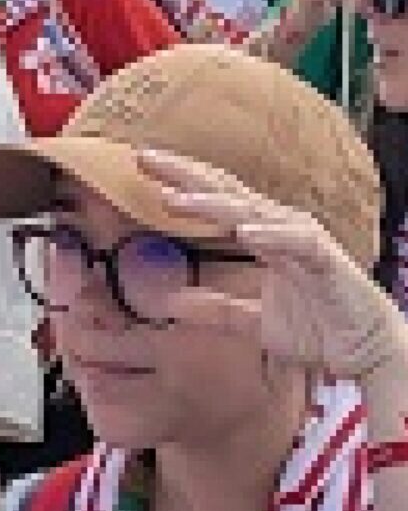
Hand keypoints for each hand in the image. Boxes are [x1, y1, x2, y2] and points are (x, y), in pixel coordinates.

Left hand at [139, 149, 406, 381]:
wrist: (369, 353)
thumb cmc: (317, 328)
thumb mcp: (252, 322)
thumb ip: (215, 309)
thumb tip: (172, 301)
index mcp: (260, 233)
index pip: (212, 197)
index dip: (178, 180)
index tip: (141, 165)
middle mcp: (277, 226)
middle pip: (223, 191)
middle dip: (183, 173)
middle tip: (143, 157)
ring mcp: (301, 238)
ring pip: (250, 211)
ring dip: (211, 204)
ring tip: (174, 199)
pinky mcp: (325, 259)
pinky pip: (295, 241)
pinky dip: (269, 234)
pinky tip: (243, 231)